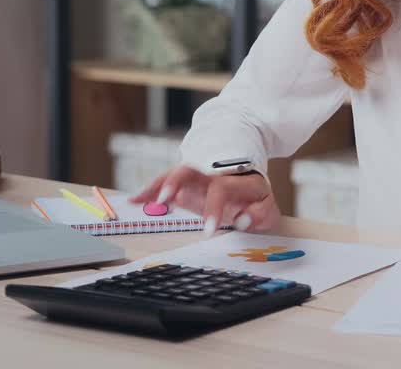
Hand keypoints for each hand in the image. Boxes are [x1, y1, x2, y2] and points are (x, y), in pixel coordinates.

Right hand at [130, 165, 279, 234]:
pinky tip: (134, 200)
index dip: (214, 208)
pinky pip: (165, 183)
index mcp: (235, 181)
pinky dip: (149, 190)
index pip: (221, 189)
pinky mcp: (184, 183)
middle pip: (192, 170)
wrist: (248, 177)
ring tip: (139, 199)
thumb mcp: (266, 209)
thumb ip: (259, 215)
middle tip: (164, 200)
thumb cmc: (255, 199)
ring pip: (174, 173)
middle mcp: (213, 174)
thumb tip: (242, 219)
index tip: (208, 230)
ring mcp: (197, 176)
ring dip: (157, 185)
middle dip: (176, 182)